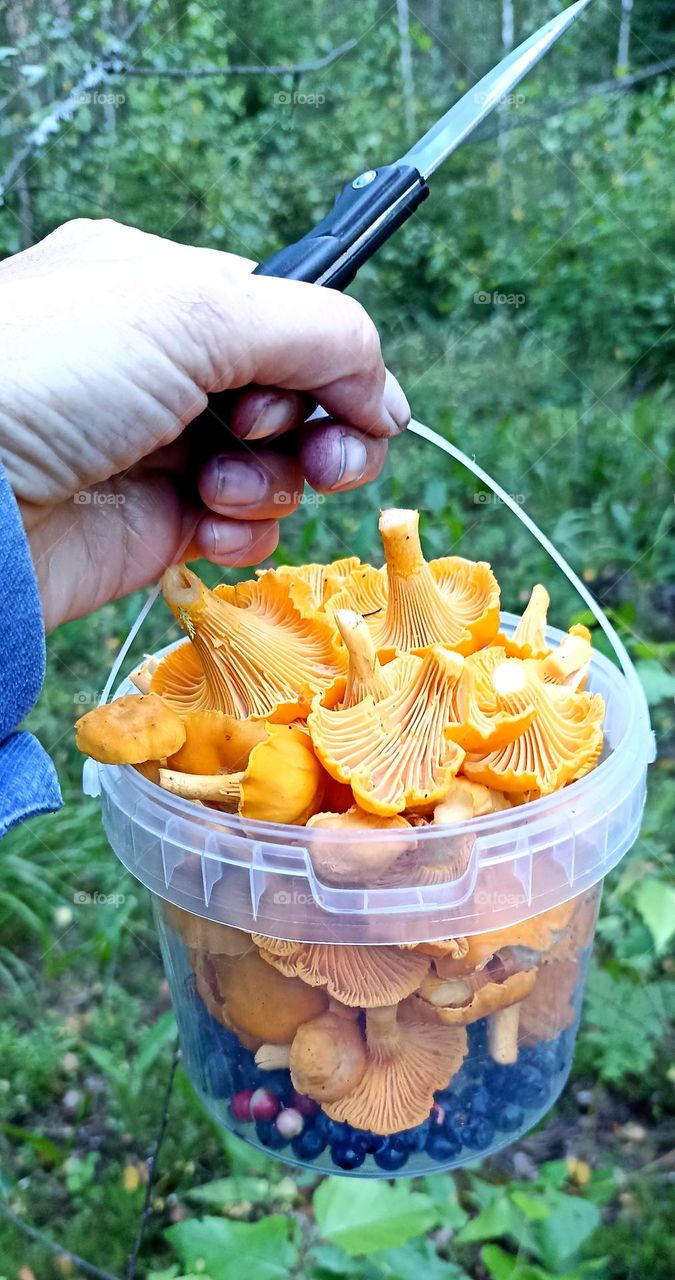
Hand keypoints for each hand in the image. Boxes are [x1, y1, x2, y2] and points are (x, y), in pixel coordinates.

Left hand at [0, 218, 409, 628]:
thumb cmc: (42, 376)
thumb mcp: (193, 312)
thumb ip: (317, 331)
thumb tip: (383, 388)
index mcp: (161, 290)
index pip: (288, 318)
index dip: (336, 362)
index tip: (360, 403)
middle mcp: (163, 367)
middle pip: (295, 396)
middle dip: (321, 427)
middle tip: (325, 453)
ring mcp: (161, 449)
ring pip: (278, 469)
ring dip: (276, 482)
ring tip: (223, 484)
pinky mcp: (155, 524)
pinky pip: (242, 527)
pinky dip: (245, 531)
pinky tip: (212, 525)